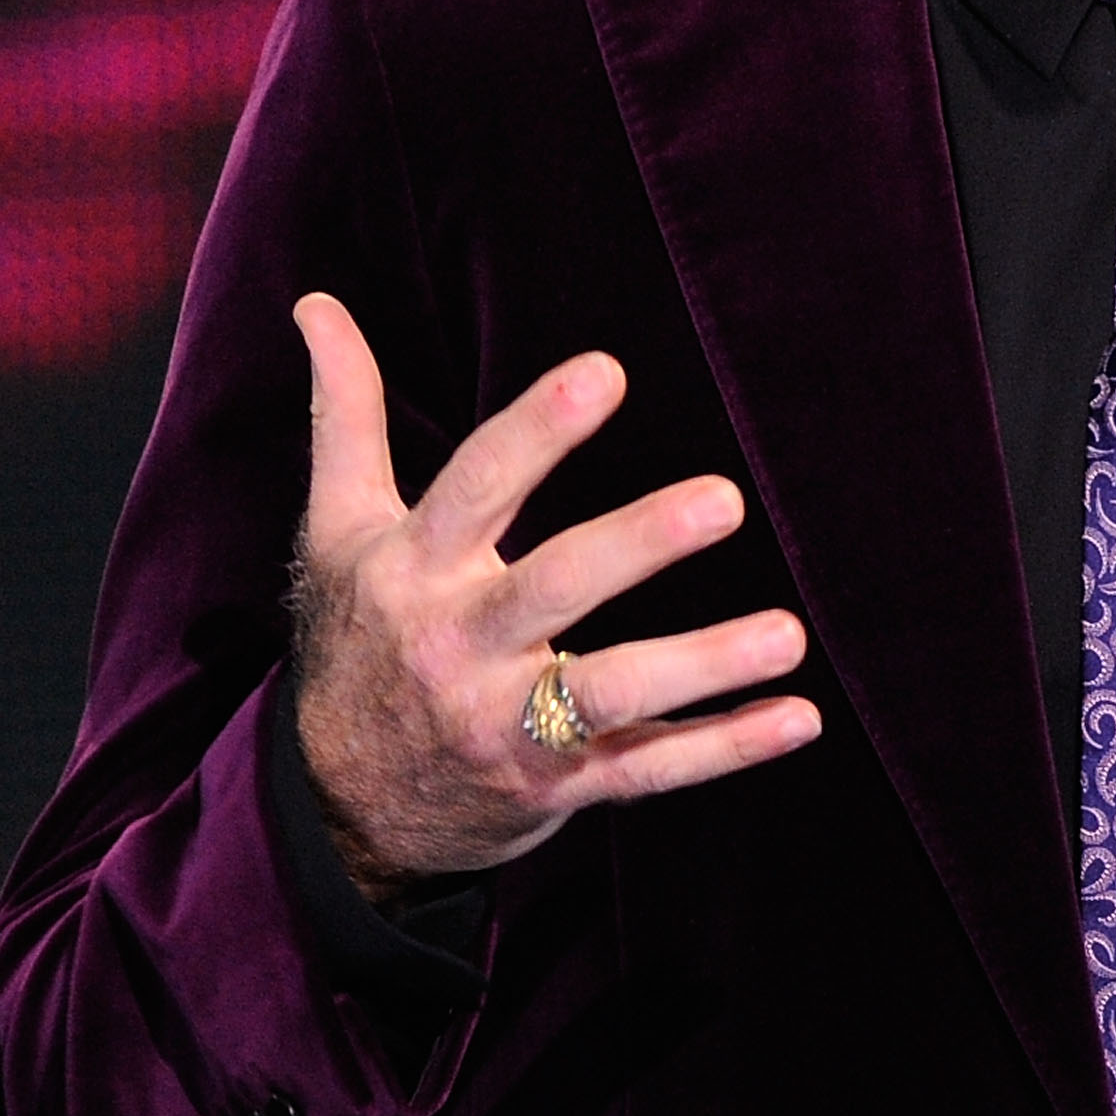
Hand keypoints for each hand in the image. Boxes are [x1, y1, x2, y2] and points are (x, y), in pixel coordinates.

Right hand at [289, 293, 819, 903]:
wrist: (332, 810)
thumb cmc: (359, 640)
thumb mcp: (341, 530)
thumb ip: (346, 417)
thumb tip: (318, 304)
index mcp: (415, 569)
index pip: (477, 488)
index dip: (538, 430)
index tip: (606, 372)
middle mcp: (460, 646)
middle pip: (554, 588)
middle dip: (636, 545)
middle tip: (725, 498)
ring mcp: (509, 726)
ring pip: (612, 695)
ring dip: (703, 666)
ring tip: (788, 635)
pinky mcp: (556, 786)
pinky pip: (647, 770)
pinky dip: (725, 749)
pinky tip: (798, 718)